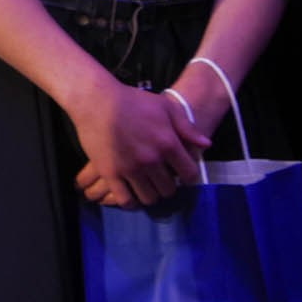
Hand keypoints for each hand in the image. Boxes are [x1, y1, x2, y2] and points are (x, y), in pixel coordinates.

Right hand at [71, 80, 207, 208]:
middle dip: (168, 186)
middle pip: (169, 190)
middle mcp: (151, 160)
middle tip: (162, 179)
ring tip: (147, 186)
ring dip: (150, 195)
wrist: (96, 100)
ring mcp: (130, 168)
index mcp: (168, 143)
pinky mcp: (110, 173)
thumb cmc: (132, 100)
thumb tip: (206, 145)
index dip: (188, 176)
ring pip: (149, 198)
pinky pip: (125, 200)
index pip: (189, 174)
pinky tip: (130, 194)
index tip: (182, 174)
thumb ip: (187, 127)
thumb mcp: (165, 106)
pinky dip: (130, 202)